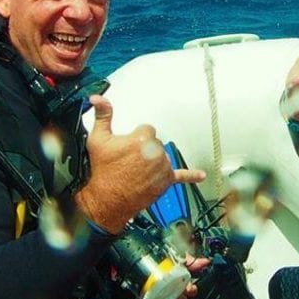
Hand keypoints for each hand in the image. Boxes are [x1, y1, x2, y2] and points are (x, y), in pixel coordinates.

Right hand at [76, 95, 207, 232]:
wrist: (106, 200)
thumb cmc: (102, 171)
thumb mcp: (98, 140)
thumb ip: (103, 116)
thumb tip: (98, 98)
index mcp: (142, 138)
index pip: (147, 130)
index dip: (135, 138)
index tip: (127, 148)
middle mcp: (156, 152)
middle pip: (155, 143)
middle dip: (144, 150)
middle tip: (128, 162)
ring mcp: (163, 167)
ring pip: (163, 157)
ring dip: (153, 162)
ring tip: (136, 172)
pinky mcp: (166, 181)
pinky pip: (182, 176)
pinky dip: (191, 176)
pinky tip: (200, 175)